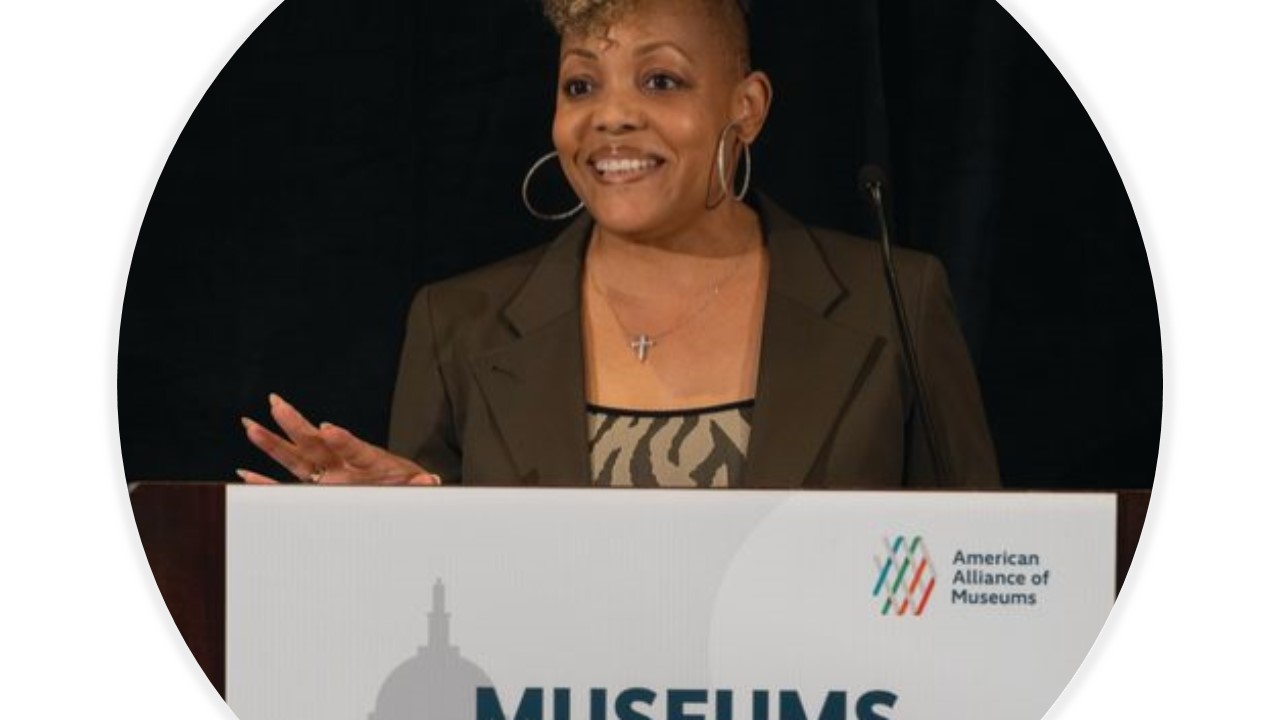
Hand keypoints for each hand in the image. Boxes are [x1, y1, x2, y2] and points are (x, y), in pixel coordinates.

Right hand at [238, 394, 440, 484]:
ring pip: (297, 457)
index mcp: (369, 461)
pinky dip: (267, 481)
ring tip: (250, 425)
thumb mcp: (419, 486)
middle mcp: (343, 464)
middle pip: (316, 443)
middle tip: (276, 403)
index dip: (343, 439)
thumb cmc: (410, 486)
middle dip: (296, 424)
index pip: (354, 448)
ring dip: (273, 442)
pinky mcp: (320, 487)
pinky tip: (246, 473)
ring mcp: (329, 474)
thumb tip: (430, 482)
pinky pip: (289, 485)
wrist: (404, 488)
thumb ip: (422, 485)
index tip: (329, 428)